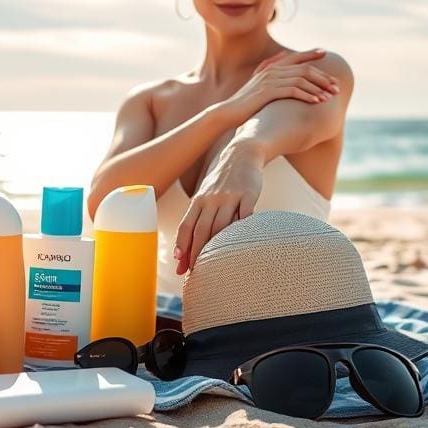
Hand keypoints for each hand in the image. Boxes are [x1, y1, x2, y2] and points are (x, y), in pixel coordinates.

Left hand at [173, 143, 264, 273]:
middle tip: (194, 273)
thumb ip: (199, 218)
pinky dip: (241, 229)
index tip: (179, 265)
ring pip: (221, 225)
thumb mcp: (206, 196)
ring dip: (216, 247)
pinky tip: (240, 245)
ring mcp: (231, 196)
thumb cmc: (222, 182)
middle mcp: (212, 199)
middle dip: (196, 253)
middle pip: (201, 229)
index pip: (186, 226)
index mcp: (199, 200)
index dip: (182, 246)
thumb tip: (188, 245)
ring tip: (214, 266)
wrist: (242, 153)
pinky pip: (245, 215)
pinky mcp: (249, 194)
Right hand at [213, 48, 338, 128]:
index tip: (324, 53)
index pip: (295, 57)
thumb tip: (283, 63)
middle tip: (336, 87)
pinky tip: (316, 102)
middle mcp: (271, 71)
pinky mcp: (268, 92)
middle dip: (323, 77)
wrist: (228, 113)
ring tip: (330, 97)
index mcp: (269, 68)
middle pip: (304, 69)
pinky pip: (293, 90)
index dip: (310, 54)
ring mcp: (269, 81)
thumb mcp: (257, 85)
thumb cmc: (245, 103)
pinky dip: (307, 95)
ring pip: (301, 79)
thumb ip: (269, 73)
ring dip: (318, 88)